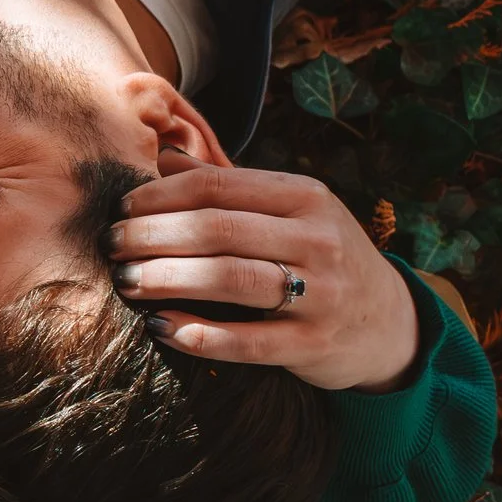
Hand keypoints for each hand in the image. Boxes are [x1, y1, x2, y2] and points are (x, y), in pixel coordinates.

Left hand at [109, 151, 419, 391]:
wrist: (390, 323)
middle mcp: (317, 239)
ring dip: (166, 279)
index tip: (120, 209)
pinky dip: (198, 334)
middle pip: (216, 230)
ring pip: (229, 280)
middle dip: (152, 236)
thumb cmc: (320, 258)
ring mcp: (319, 293)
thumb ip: (231, 188)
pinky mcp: (312, 344)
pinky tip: (160, 328)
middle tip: (111, 247)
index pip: (217, 186)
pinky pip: (246, 341)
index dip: (158, 196)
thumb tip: (161, 156)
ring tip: (126, 282)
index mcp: (306, 197)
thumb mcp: (293, 212)